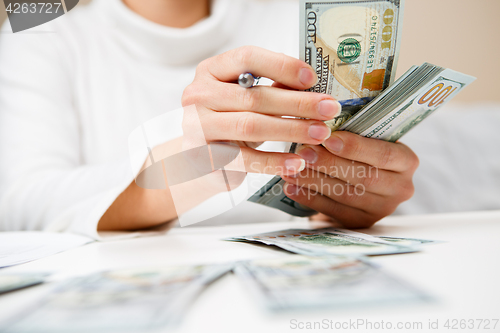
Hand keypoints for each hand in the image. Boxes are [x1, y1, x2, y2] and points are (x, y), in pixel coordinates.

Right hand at [181, 46, 340, 179]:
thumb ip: (270, 88)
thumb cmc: (228, 121)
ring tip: (320, 134)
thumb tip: (311, 85)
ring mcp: (197, 127)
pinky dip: (275, 161)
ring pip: (250, 125)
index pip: (247, 58)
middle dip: (297, 103)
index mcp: (210, 70)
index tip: (312, 79)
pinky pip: (245, 159)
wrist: (196, 158)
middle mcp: (198, 95)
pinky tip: (298, 163)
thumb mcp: (245, 99)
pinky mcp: (204, 157)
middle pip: (254, 96)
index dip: (282, 66)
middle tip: (329, 109)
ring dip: (291, 129)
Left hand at [282, 131, 418, 227]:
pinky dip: (310, 198)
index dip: (356, 147)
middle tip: (303, 152)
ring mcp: (382, 208)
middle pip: (364, 177)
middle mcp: (400, 187)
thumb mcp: (363, 135)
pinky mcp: (361, 222)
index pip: (384, 154)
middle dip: (330, 164)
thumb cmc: (358, 150)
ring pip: (346, 195)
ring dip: (315, 181)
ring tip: (291, 169)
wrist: (356, 181)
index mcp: (406, 160)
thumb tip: (318, 117)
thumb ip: (350, 127)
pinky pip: (334, 211)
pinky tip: (291, 188)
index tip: (328, 138)